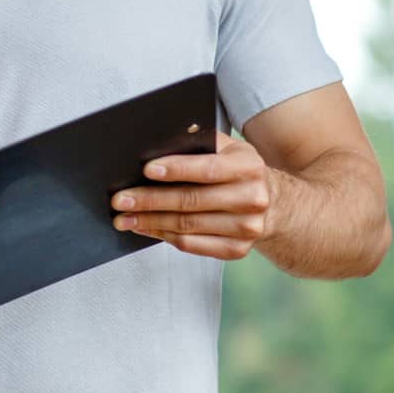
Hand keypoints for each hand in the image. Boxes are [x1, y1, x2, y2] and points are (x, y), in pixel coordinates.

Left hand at [109, 132, 273, 260]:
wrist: (273, 203)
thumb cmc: (236, 169)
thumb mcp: (227, 147)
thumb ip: (198, 142)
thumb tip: (157, 143)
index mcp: (249, 166)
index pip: (208, 169)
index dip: (176, 169)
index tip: (146, 170)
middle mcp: (252, 198)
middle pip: (191, 201)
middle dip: (149, 200)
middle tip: (120, 200)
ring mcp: (246, 228)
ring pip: (187, 225)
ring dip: (149, 222)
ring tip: (123, 218)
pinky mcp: (237, 249)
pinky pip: (192, 244)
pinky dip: (163, 235)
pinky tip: (145, 228)